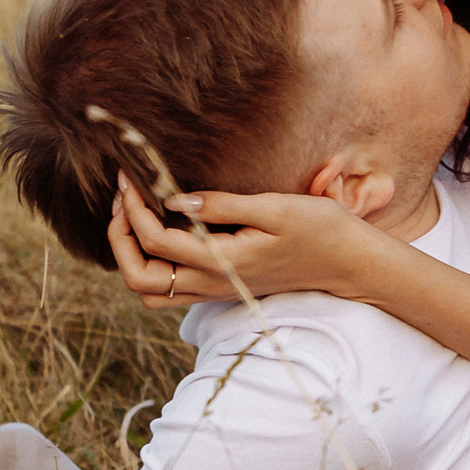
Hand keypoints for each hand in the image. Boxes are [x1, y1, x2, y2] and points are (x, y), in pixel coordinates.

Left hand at [110, 173, 380, 305]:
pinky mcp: (223, 286)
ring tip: (135, 215)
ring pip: (151, 292)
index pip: (156, 242)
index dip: (134, 209)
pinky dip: (153, 261)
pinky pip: (170, 287)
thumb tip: (175, 199)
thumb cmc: (319, 229)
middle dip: (121, 239)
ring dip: (133, 256)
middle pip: (139, 280)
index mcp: (222, 263)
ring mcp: (216, 290)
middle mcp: (213, 284)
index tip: (130, 177)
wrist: (348, 263)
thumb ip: (221, 205)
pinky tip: (162, 228)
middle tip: (124, 199)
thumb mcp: (273, 208)